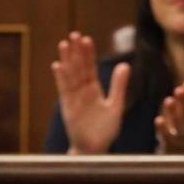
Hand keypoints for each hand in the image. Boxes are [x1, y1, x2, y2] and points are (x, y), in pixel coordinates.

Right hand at [51, 32, 129, 154]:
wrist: (94, 149)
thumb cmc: (104, 131)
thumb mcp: (115, 105)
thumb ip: (118, 86)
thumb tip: (125, 64)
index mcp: (94, 90)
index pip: (90, 68)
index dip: (88, 54)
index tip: (86, 39)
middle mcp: (82, 92)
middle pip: (78, 67)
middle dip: (75, 52)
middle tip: (73, 34)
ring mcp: (73, 98)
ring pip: (70, 75)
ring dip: (67, 60)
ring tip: (64, 44)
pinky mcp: (68, 107)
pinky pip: (64, 90)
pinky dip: (61, 78)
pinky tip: (57, 65)